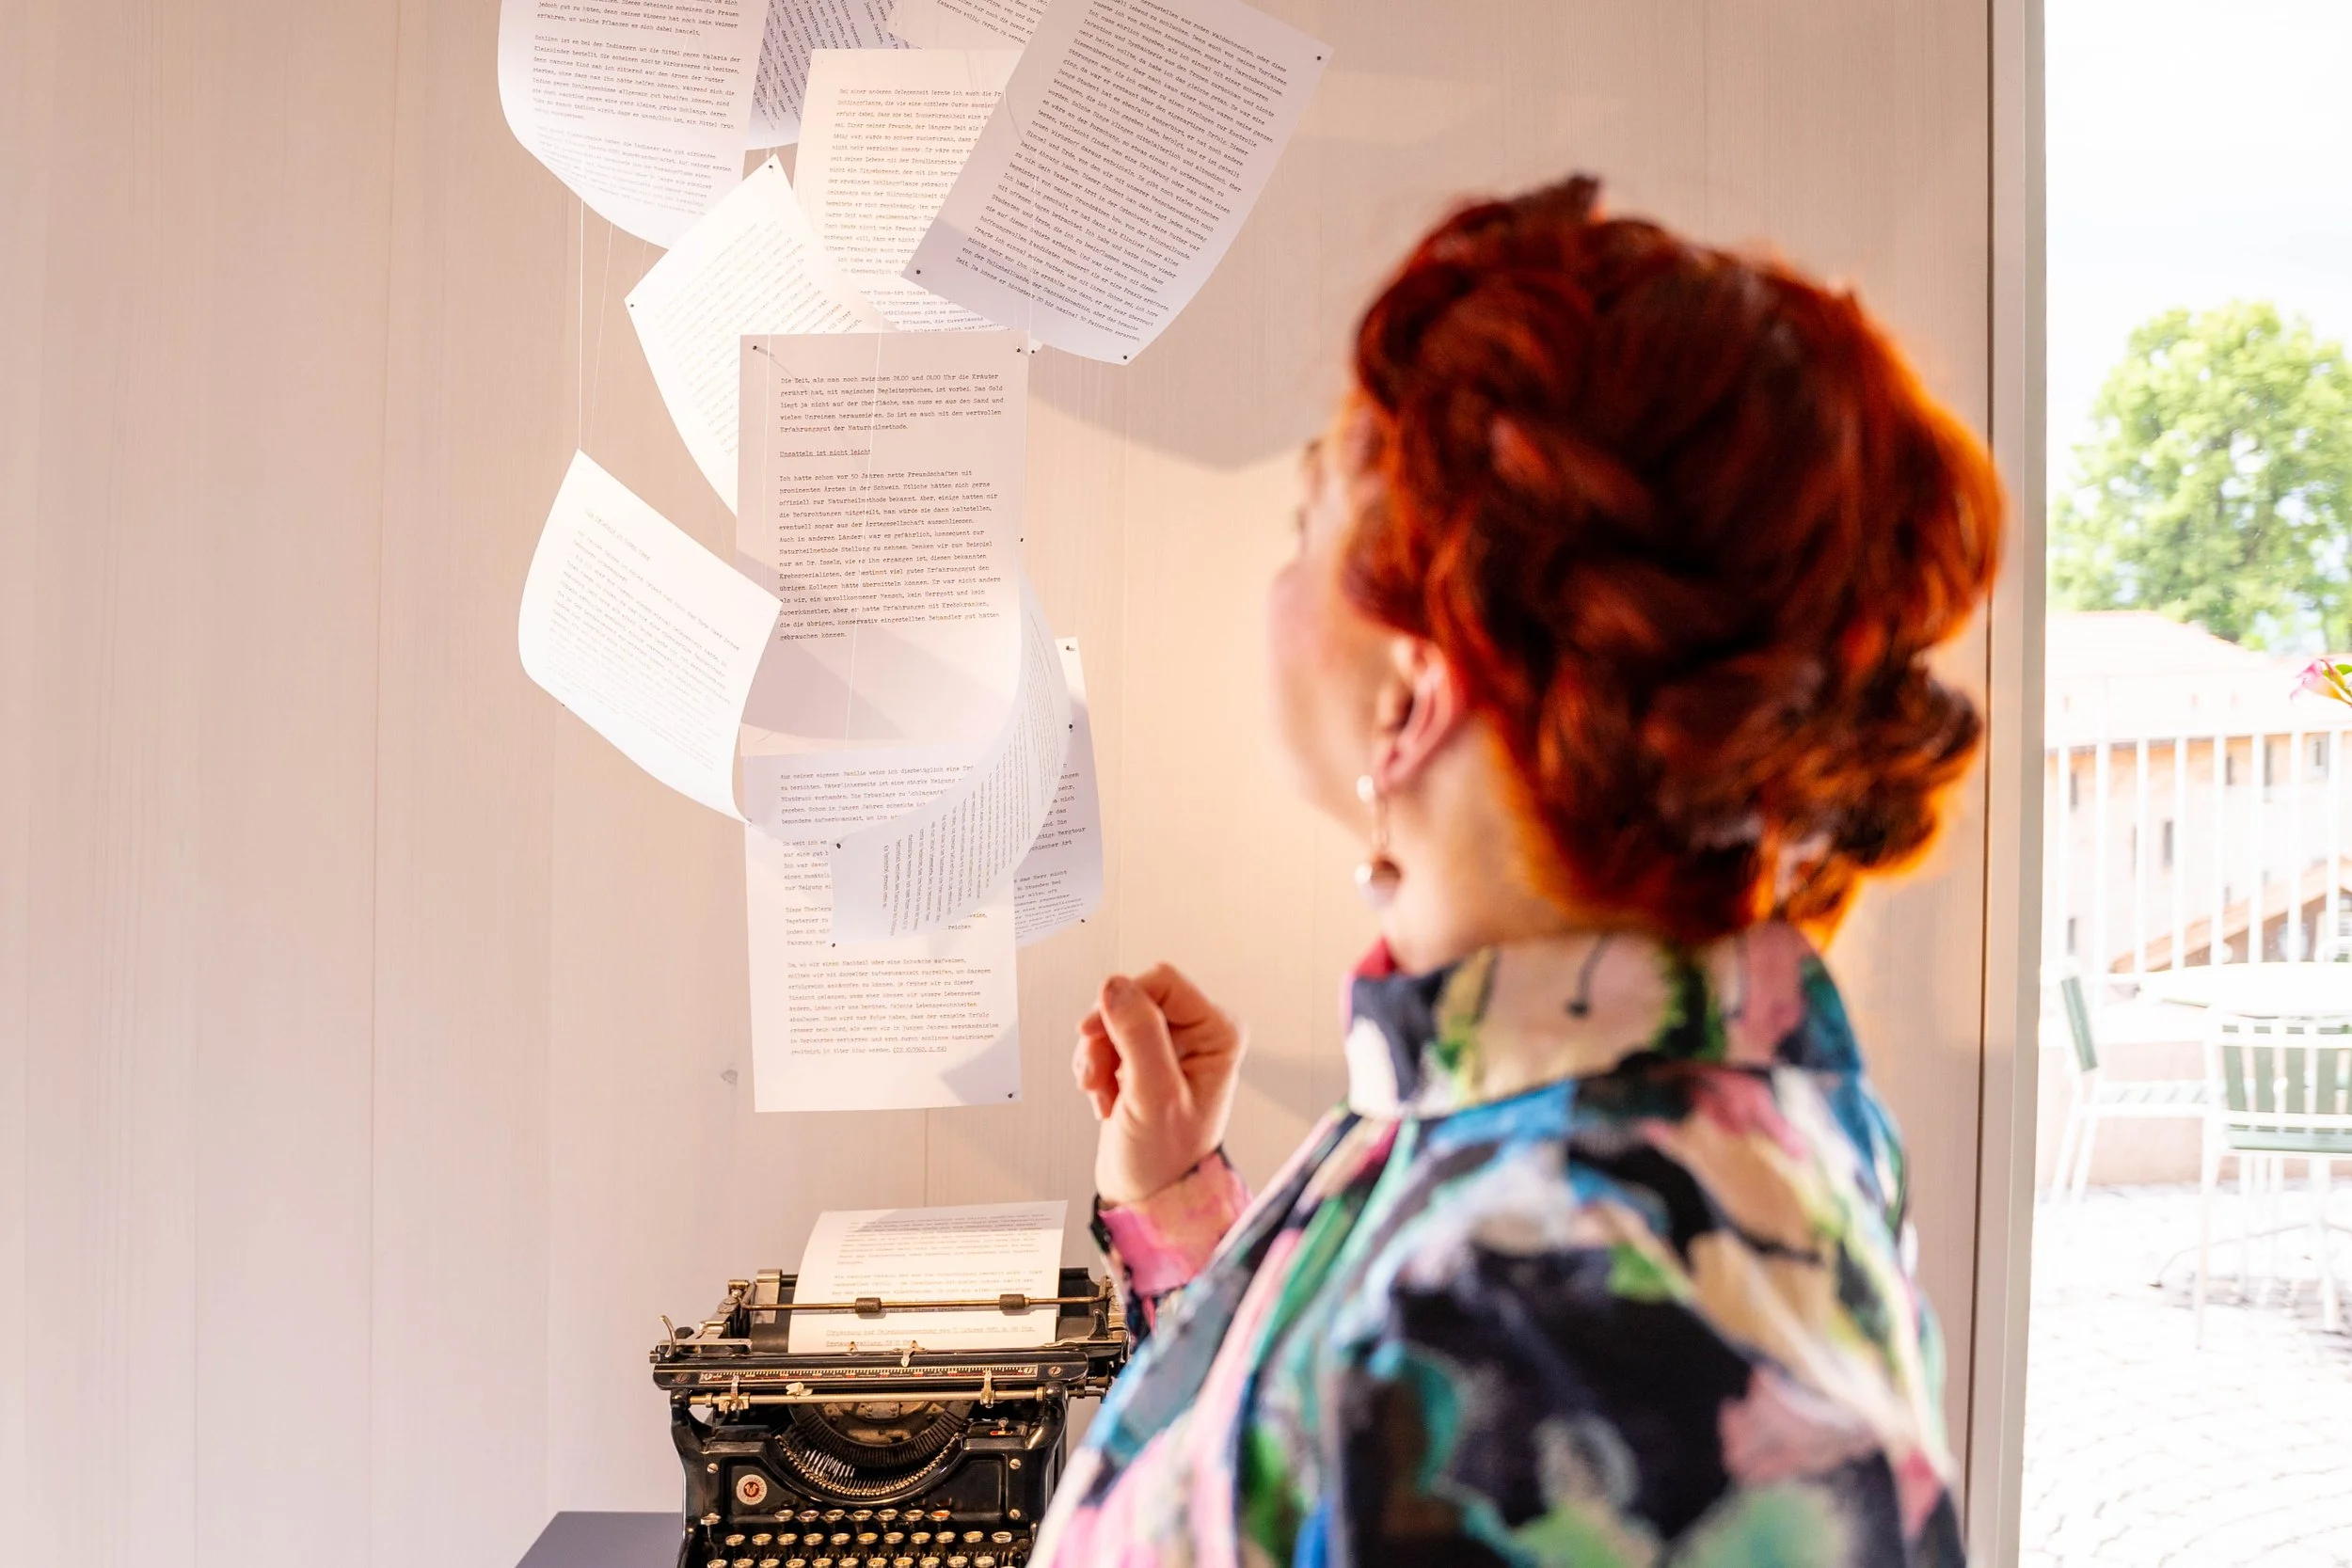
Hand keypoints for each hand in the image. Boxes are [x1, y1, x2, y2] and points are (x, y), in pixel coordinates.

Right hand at [1071, 964, 1244, 1204]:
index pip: (1162, 982)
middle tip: (1097, 1078)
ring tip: (1103, 1097)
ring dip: (1096, 1057)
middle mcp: (1199, 1034)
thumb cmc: (1165, 1157)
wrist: (1148, 1197)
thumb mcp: (1153, 1095)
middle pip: (1133, 999)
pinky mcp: (1145, 1060)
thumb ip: (1138, 1036)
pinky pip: (1107, 1040)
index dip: (1122, 1003)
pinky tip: (1105, 1099)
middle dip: (1105, 1039)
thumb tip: (1115, 986)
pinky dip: (1096, 1068)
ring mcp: (1171, 1046)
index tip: (1092, 1033)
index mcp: (1218, 1033)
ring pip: (1114, 1020)